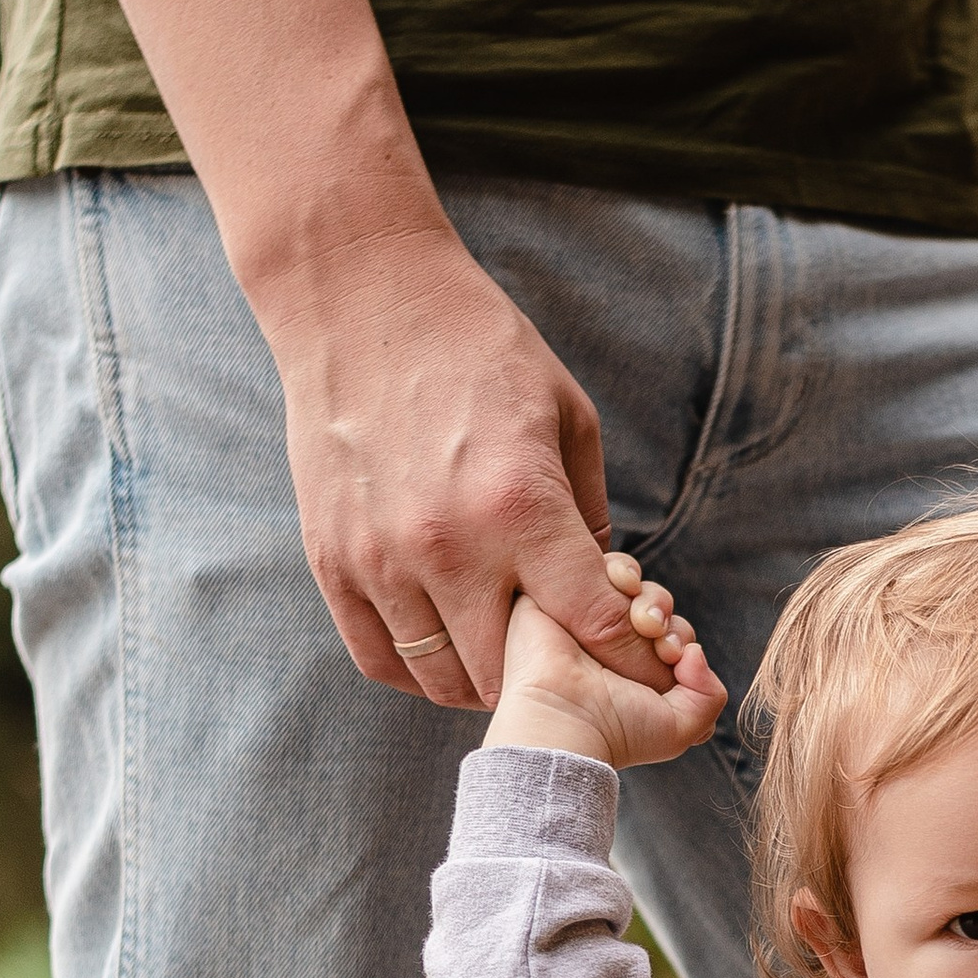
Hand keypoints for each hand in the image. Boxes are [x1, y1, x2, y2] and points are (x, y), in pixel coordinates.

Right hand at [259, 220, 718, 710]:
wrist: (361, 295)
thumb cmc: (479, 348)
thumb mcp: (566, 415)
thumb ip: (589, 513)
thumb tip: (606, 592)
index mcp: (520, 506)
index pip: (595, 625)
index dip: (631, 658)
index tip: (645, 665)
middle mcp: (448, 546)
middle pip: (516, 674)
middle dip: (555, 677)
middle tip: (570, 662)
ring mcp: (382, 559)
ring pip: (446, 681)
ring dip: (486, 682)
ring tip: (508, 658)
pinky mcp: (332, 560)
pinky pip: (381, 659)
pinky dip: (419, 672)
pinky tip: (448, 648)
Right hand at [484, 559, 726, 767]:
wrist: (565, 718)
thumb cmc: (619, 730)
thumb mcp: (682, 727)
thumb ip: (709, 694)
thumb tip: (696, 652)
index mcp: (634, 671)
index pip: (668, 633)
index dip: (679, 637)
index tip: (674, 658)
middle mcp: (607, 644)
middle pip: (652, 603)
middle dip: (664, 614)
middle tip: (660, 643)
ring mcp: (580, 617)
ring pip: (627, 582)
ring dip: (646, 596)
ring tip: (640, 621)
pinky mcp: (555, 594)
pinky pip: (596, 562)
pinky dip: (619, 570)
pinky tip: (621, 590)